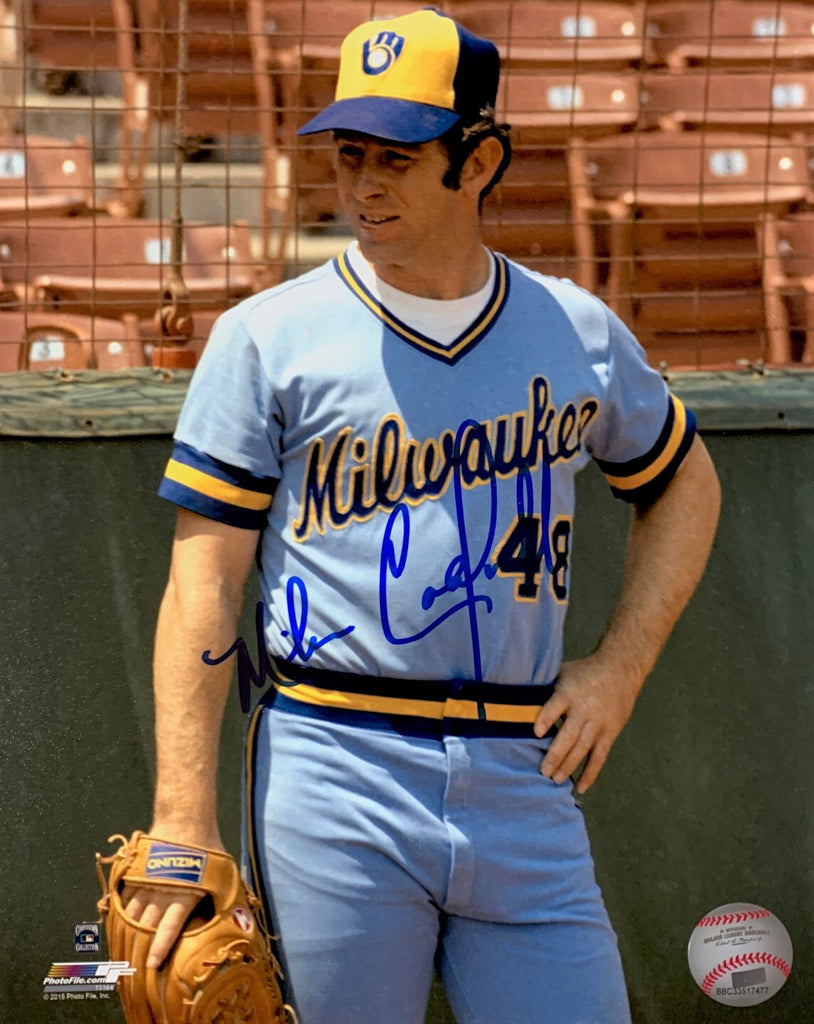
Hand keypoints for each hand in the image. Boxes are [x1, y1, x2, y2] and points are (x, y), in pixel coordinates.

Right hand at [123, 824, 224, 967]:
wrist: (184, 820)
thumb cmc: (207, 848)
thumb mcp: (222, 873)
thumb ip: (223, 896)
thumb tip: (237, 915)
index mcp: (184, 895)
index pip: (170, 927)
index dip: (160, 947)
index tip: (151, 965)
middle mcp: (162, 892)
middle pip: (146, 925)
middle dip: (138, 947)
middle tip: (131, 967)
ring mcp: (146, 882)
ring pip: (131, 913)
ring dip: (126, 933)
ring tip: (120, 952)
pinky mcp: (136, 873)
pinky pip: (124, 897)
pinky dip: (119, 912)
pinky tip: (115, 925)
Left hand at [534, 654, 642, 793]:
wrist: (620, 669)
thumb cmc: (584, 672)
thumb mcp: (563, 672)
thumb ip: (546, 688)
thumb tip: (517, 699)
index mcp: (570, 692)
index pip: (556, 706)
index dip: (546, 718)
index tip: (536, 732)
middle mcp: (585, 709)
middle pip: (569, 735)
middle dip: (556, 754)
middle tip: (543, 771)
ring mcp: (598, 723)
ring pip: (583, 749)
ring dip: (569, 766)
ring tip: (555, 779)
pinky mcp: (610, 733)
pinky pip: (599, 757)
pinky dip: (590, 773)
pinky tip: (580, 787)